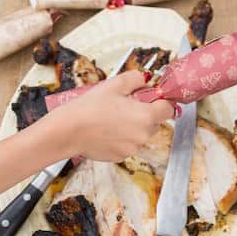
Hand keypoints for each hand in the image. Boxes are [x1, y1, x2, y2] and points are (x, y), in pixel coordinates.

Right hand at [51, 71, 174, 162]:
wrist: (68, 131)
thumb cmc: (89, 108)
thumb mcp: (114, 85)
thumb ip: (135, 79)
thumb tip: (145, 79)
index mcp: (145, 116)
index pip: (169, 109)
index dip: (162, 102)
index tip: (154, 98)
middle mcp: (142, 135)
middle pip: (155, 123)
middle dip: (145, 114)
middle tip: (127, 105)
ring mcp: (132, 148)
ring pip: (141, 135)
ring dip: (133, 127)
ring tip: (113, 118)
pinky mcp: (120, 156)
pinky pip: (128, 145)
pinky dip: (122, 138)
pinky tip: (107, 130)